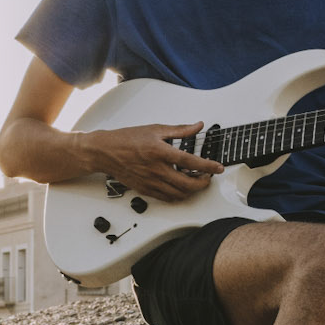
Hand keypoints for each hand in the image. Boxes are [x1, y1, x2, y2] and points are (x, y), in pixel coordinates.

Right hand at [92, 123, 223, 202]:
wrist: (106, 152)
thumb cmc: (127, 139)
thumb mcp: (155, 129)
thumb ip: (180, 130)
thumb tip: (197, 126)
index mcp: (160, 152)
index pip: (191, 161)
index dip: (208, 166)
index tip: (218, 168)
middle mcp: (157, 169)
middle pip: (188, 184)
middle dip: (203, 183)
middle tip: (208, 177)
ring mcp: (151, 182)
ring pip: (179, 194)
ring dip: (192, 190)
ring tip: (195, 182)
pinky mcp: (145, 190)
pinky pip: (167, 198)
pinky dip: (178, 195)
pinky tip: (180, 188)